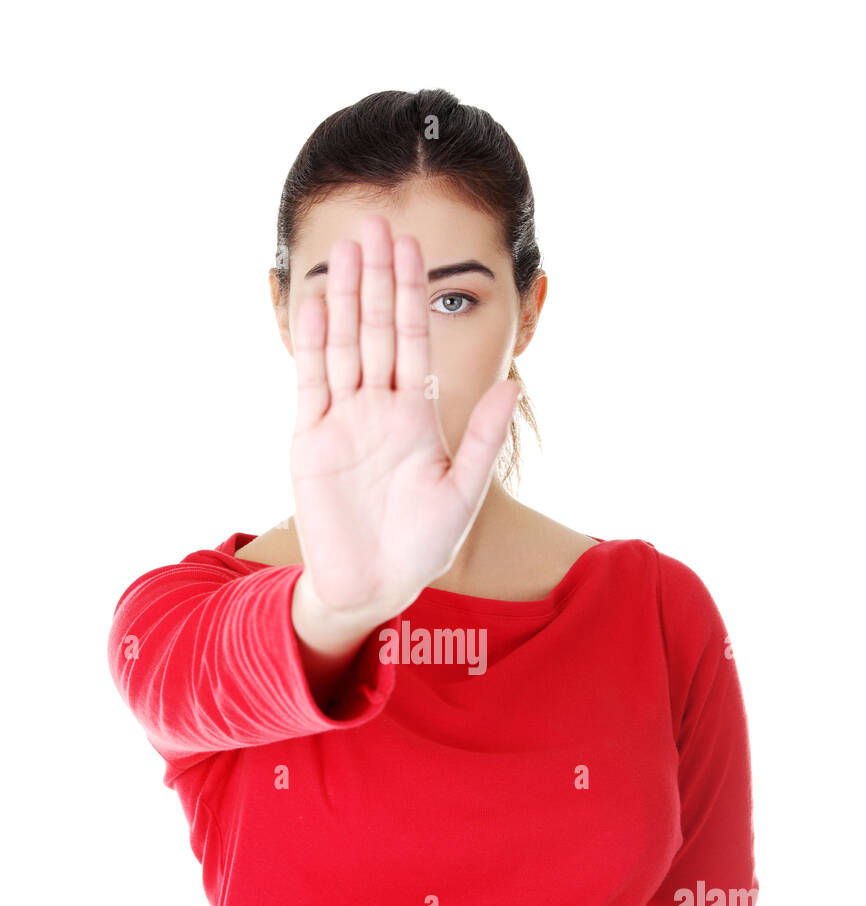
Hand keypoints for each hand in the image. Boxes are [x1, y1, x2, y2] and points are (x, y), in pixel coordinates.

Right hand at [287, 214, 520, 621]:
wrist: (374, 584)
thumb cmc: (423, 546)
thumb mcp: (463, 491)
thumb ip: (484, 437)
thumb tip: (513, 382)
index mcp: (417, 415)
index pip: (413, 340)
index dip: (412, 293)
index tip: (414, 244)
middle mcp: (379, 408)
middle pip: (376, 330)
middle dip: (378, 278)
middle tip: (374, 222)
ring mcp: (343, 420)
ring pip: (344, 346)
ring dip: (347, 298)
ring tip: (348, 248)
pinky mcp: (311, 440)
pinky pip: (312, 382)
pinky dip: (314, 345)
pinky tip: (320, 304)